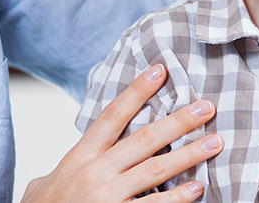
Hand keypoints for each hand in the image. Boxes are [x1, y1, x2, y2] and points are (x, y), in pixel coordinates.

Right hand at [20, 64, 223, 201]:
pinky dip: (177, 198)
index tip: (161, 70)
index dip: (138, 91)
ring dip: (189, 155)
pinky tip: (198, 188)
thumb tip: (75, 153)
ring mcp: (107, 197)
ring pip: (155, 170)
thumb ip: (66, 166)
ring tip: (215, 143)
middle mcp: (95, 172)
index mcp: (80, 156)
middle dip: (178, 121)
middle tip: (206, 107)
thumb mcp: (44, 183)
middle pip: (143, 139)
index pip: (113, 115)